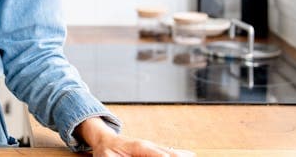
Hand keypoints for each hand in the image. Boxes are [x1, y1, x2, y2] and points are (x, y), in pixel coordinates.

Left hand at [75, 117, 193, 156]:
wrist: (105, 141)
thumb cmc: (105, 151)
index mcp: (141, 147)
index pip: (162, 155)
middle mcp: (151, 146)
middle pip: (172, 154)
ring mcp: (154, 148)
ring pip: (175, 153)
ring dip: (182, 156)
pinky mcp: (156, 152)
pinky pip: (172, 153)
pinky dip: (180, 155)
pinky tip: (190, 155)